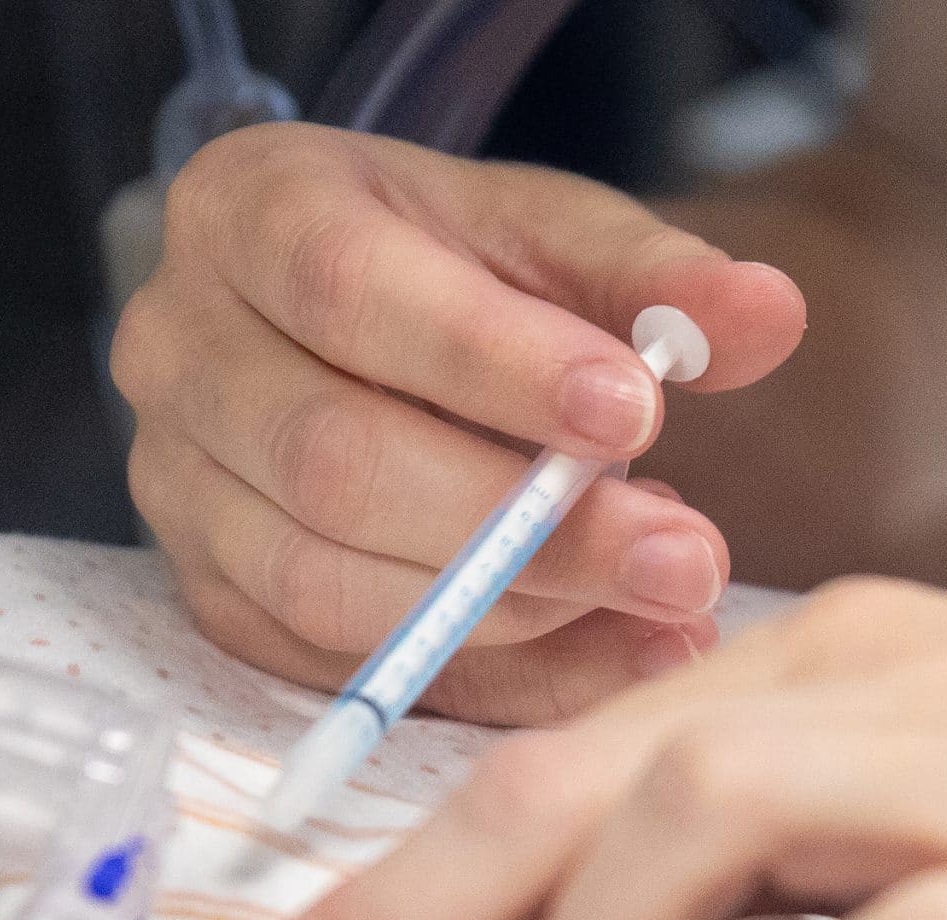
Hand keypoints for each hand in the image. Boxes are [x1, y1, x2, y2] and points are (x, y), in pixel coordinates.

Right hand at [114, 122, 806, 723]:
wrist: (365, 332)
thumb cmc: (456, 273)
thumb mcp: (555, 242)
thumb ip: (655, 276)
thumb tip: (768, 314)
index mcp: (246, 212)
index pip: (350, 289)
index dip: (493, 363)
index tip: (636, 412)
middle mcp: (177, 353)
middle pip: (331, 463)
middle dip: (520, 526)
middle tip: (683, 553)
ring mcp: (177, 489)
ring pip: (326, 585)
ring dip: (512, 614)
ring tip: (665, 601)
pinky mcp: (214, 599)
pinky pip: (343, 669)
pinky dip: (493, 679)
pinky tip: (615, 656)